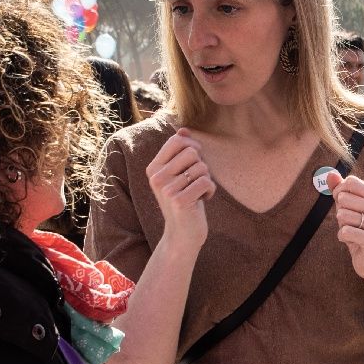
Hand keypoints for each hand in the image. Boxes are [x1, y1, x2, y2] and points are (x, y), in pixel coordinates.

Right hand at [146, 129, 214, 251]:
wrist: (182, 233)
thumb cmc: (185, 200)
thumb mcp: (179, 175)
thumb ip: (180, 152)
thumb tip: (183, 130)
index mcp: (153, 168)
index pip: (177, 141)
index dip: (193, 148)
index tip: (195, 163)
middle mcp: (156, 177)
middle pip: (192, 152)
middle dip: (202, 166)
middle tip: (196, 182)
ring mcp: (166, 189)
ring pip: (202, 168)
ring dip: (206, 180)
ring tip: (197, 192)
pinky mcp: (179, 201)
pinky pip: (206, 183)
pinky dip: (210, 191)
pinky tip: (201, 201)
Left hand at [327, 171, 363, 282]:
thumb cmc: (359, 231)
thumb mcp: (349, 208)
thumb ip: (340, 190)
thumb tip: (330, 174)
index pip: (351, 182)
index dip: (339, 191)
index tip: (341, 202)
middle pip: (344, 197)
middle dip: (339, 211)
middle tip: (349, 222)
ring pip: (342, 215)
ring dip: (341, 225)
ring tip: (352, 232)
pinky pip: (344, 232)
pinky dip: (342, 237)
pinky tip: (352, 241)